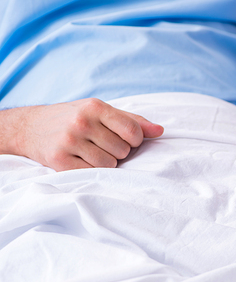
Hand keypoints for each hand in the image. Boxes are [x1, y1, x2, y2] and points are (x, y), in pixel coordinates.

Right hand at [18, 98, 163, 170]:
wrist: (29, 127)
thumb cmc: (74, 117)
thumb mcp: (100, 111)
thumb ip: (132, 120)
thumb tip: (160, 131)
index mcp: (95, 107)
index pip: (133, 130)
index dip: (136, 139)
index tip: (128, 139)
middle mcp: (82, 122)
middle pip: (123, 150)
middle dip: (119, 151)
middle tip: (102, 145)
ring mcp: (69, 142)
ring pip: (110, 164)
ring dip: (106, 162)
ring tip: (92, 152)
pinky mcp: (59, 160)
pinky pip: (92, 174)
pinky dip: (92, 171)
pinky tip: (82, 160)